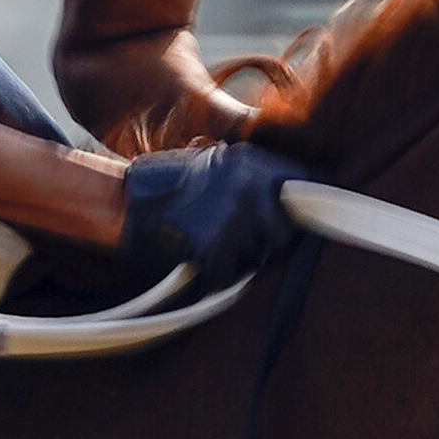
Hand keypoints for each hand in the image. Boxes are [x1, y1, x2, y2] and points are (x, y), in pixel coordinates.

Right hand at [116, 137, 310, 300]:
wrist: (126, 203)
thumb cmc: (170, 184)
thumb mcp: (218, 162)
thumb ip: (256, 178)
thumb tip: (302, 198)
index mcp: (251, 163)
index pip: (306, 185)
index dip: (311, 204)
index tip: (312, 216)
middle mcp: (248, 189)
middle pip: (286, 230)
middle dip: (271, 240)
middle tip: (244, 238)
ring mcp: (232, 222)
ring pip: (262, 256)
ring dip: (245, 258)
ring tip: (215, 242)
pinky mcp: (215, 252)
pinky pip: (234, 275)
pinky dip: (220, 274)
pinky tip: (200, 257)